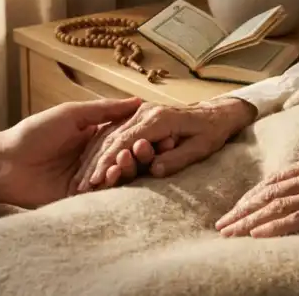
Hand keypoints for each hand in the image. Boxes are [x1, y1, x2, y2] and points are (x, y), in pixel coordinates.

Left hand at [0, 97, 141, 209]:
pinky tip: (111, 177)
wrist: (6, 163)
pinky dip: (109, 185)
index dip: (140, 134)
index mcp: (94, 135)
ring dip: (123, 168)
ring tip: (123, 162)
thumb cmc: (34, 132)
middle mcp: (95, 156)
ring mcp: (89, 178)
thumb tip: (137, 100)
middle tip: (142, 149)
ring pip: (117, 175)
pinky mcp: (81, 198)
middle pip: (124, 156)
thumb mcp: (71, 114)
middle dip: (135, 153)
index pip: (125, 134)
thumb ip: (104, 110)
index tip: (158, 131)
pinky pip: (103, 193)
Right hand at [73, 97, 256, 192]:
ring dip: (95, 158)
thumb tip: (154, 170)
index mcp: (158, 118)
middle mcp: (145, 112)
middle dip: (96, 163)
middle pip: (113, 138)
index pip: (126, 141)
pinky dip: (102, 150)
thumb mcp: (201, 147)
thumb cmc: (211, 132)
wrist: (216, 113)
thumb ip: (176, 158)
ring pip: (110, 135)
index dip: (109, 161)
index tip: (97, 180)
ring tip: (82, 181)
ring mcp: (140, 112)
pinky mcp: (139, 117)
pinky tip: (92, 166)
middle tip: (82, 186)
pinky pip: (116, 133)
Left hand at [215, 149, 298, 237]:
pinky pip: (298, 219)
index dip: (252, 195)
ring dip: (249, 221)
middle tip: (221, 224)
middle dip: (241, 209)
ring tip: (230, 233)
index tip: (236, 208)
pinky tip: (256, 235)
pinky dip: (273, 227)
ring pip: (276, 206)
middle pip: (268, 193)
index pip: (275, 179)